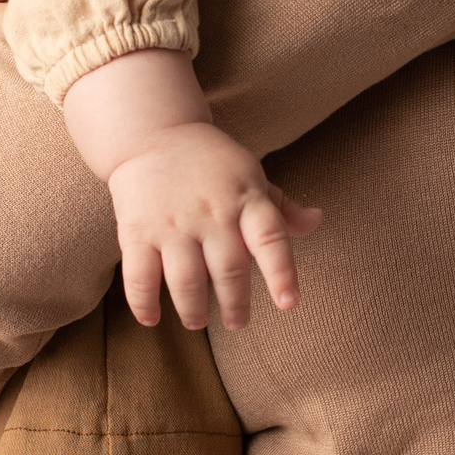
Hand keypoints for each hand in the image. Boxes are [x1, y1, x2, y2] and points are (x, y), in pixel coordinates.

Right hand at [107, 122, 322, 330]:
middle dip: (235, 306)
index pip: (270, 238)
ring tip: (197, 321)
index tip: (288, 303)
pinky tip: (152, 318)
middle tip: (238, 322)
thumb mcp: (251, 176)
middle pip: (229, 270)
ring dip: (194, 311)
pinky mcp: (137, 231)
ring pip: (186, 282)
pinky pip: (140, 277)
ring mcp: (172, 223)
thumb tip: (317, 220)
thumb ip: (282, 207)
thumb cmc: (211, 164)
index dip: (282, 273)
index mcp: (245, 199)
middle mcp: (212, 213)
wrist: (152, 132)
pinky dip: (144, 304)